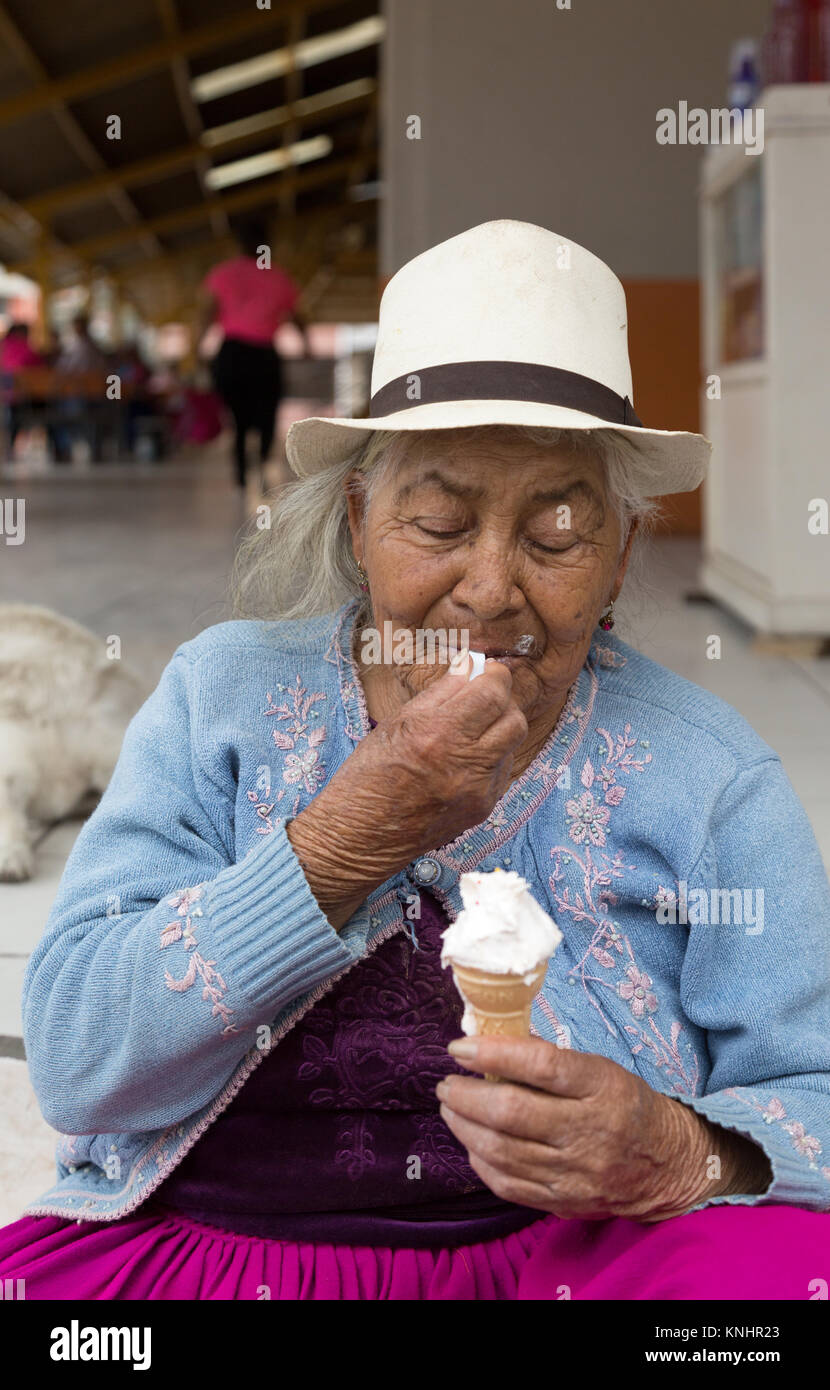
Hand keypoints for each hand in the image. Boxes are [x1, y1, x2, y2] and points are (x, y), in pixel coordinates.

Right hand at [286, 654, 526, 927]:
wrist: (360, 837)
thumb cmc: (367, 776)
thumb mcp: (395, 724)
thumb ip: (439, 693)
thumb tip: (469, 666)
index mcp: (437, 733)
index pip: (492, 693)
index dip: (495, 675)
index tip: (486, 670)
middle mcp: (464, 763)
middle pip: (513, 717)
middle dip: (502, 700)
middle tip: (482, 696)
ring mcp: (478, 790)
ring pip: (512, 744)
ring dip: (499, 728)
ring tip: (472, 728)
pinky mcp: (482, 809)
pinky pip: (502, 771)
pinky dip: (491, 757)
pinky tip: (465, 759)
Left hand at [436, 1037, 770, 1221]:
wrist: (667, 1165)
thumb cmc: (625, 1105)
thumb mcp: (600, 1069)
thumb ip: (550, 1059)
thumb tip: (493, 1042)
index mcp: (601, 1087)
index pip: (541, 1066)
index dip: (493, 1053)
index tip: (459, 1047)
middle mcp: (588, 1131)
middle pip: (511, 1113)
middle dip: (466, 1096)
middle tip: (447, 1084)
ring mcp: (575, 1173)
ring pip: (501, 1151)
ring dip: (464, 1127)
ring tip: (451, 1109)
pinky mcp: (564, 1202)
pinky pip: (508, 1185)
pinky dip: (481, 1162)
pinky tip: (472, 1144)